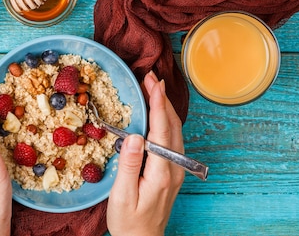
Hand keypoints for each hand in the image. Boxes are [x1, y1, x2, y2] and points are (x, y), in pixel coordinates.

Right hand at [107, 71, 184, 235]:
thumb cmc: (129, 222)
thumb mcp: (123, 195)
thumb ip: (129, 165)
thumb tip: (134, 136)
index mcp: (162, 171)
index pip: (161, 130)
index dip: (158, 104)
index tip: (153, 83)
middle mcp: (174, 167)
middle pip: (171, 125)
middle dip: (162, 99)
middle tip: (150, 77)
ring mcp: (175, 169)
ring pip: (174, 130)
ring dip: (164, 107)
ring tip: (152, 89)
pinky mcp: (171, 170)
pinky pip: (171, 138)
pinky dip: (164, 119)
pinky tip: (156, 113)